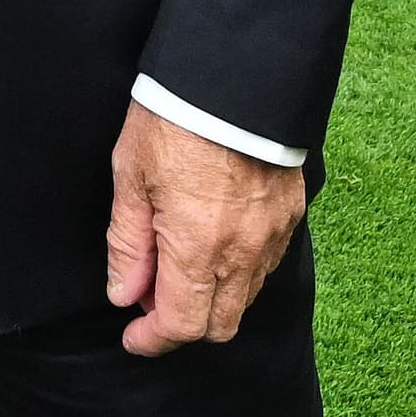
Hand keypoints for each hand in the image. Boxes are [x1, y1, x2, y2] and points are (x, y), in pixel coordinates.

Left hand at [103, 101, 305, 355]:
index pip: (181, 325)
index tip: (133, 337)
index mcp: (198, 248)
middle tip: (151, 300)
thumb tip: (124, 295)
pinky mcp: (291, 215)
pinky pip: (266, 265)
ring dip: (212, 298)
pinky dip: (238, 271)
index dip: (153, 341)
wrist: (234, 76)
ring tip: (178, 265)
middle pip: (219, 325)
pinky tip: (214, 243)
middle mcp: (242, 253)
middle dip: (184, 325)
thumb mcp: (131, 177)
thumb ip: (128, 243)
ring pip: (245, 298)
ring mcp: (273, 236)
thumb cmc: (173, 121)